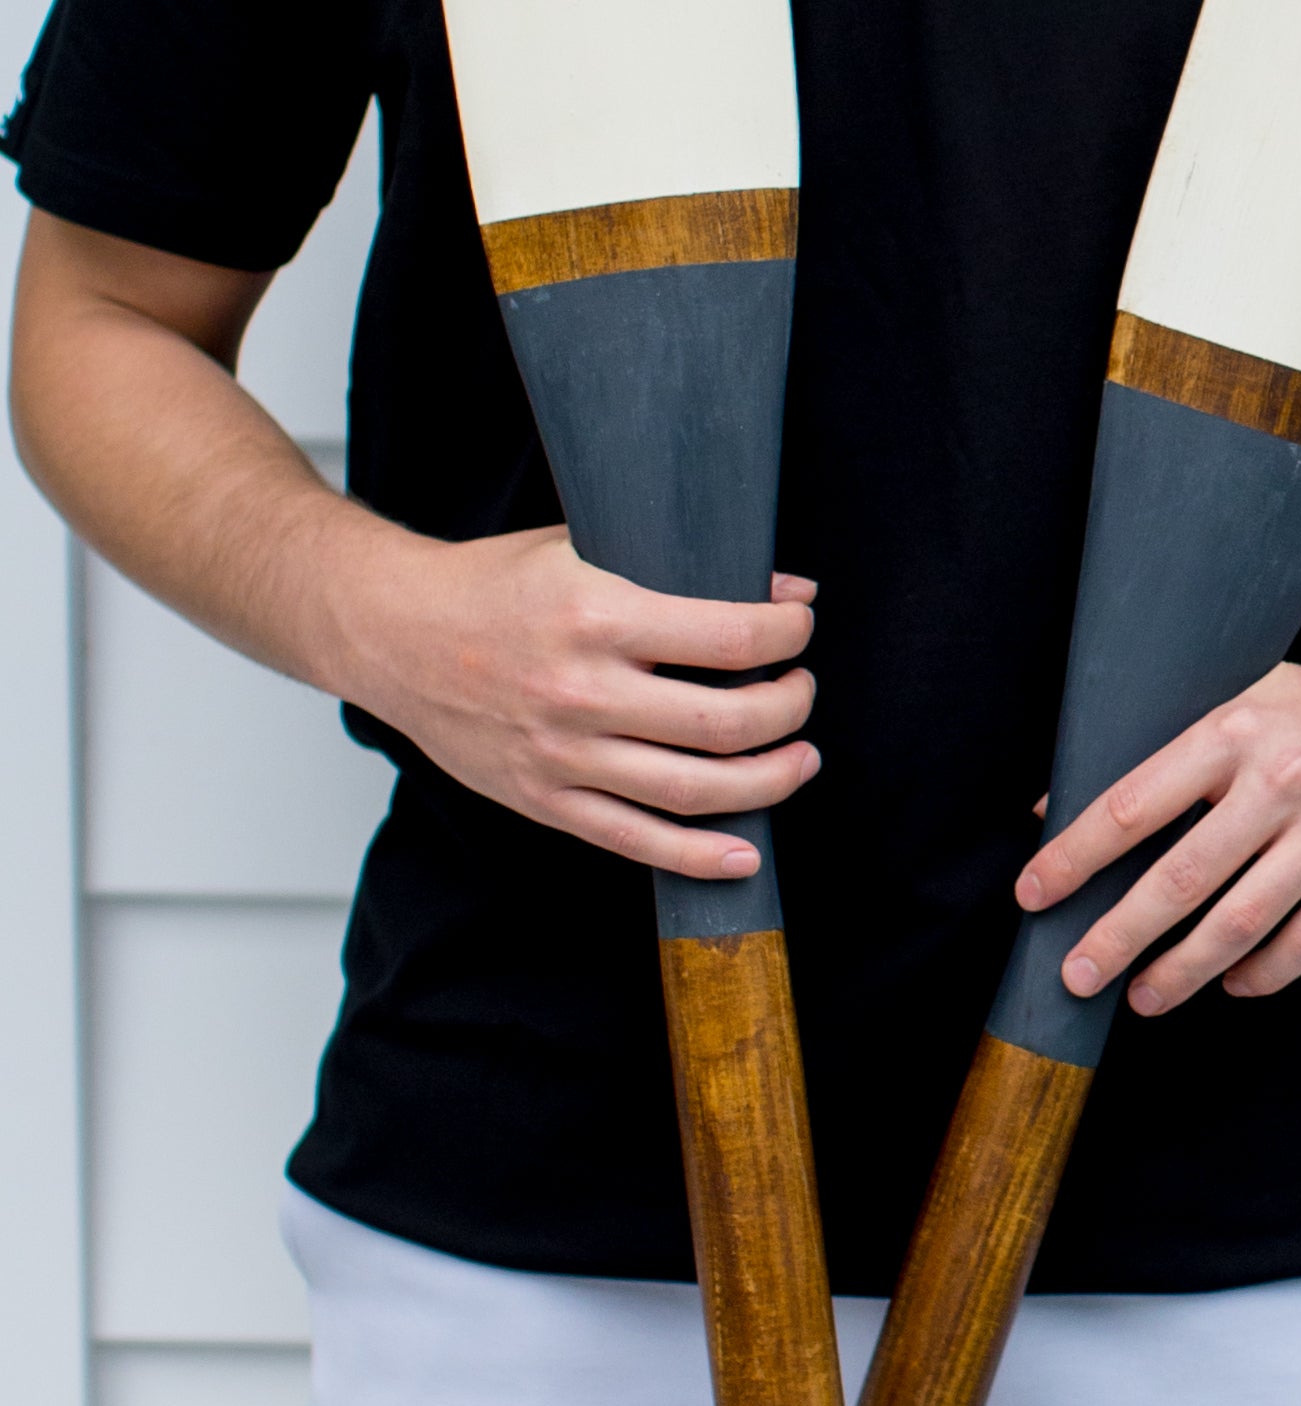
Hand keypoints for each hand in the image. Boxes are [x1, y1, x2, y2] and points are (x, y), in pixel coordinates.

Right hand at [340, 524, 817, 878]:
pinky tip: (747, 852)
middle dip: (789, 709)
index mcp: (595, 618)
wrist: (393, 632)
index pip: (729, 638)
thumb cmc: (493, 585)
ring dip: (769, 781)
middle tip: (802, 691)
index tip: (801, 625)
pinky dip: (700, 856)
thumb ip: (674, 569)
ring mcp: (562, 756)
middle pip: (725, 723)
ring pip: (694, 791)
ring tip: (800, 759)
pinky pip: (637, 842)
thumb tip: (785, 588)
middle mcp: (582, 694)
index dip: (787, 634)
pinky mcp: (544, 801)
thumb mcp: (581, 549)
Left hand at [1015, 625, 1300, 1015]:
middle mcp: (1281, 781)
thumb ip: (1156, 751)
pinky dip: (1265, 971)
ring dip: (1184, 970)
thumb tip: (1051, 803)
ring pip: (1244, 921)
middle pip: (1182, 878)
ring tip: (1143, 996)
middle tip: (1076, 975)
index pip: (1134, 805)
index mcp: (1234, 731)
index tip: (1034, 894)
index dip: (1076, 856)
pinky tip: (1232, 984)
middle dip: (1119, 935)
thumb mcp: (1236, 695)